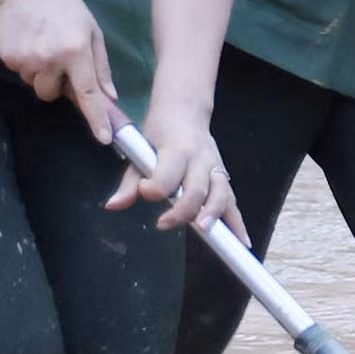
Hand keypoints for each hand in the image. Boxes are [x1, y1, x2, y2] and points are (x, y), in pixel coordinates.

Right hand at [0, 0, 116, 140]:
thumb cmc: (66, 8)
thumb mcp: (92, 32)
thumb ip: (100, 67)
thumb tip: (109, 97)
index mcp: (76, 52)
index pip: (88, 93)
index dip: (96, 117)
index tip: (103, 138)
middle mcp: (49, 59)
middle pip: (53, 94)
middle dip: (58, 85)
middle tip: (61, 61)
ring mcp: (25, 59)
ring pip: (35, 84)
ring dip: (42, 73)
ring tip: (44, 45)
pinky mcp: (6, 57)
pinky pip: (20, 72)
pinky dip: (27, 63)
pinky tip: (30, 42)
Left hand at [110, 94, 234, 231]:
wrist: (185, 111)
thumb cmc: (159, 132)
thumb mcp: (139, 151)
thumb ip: (129, 183)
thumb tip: (113, 206)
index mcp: (176, 150)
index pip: (167, 176)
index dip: (154, 188)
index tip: (144, 190)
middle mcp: (200, 159)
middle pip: (196, 190)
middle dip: (182, 210)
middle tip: (163, 223)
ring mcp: (215, 168)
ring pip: (220, 195)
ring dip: (213, 214)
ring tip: (203, 229)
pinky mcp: (223, 177)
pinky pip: (233, 201)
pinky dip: (238, 223)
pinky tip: (242, 242)